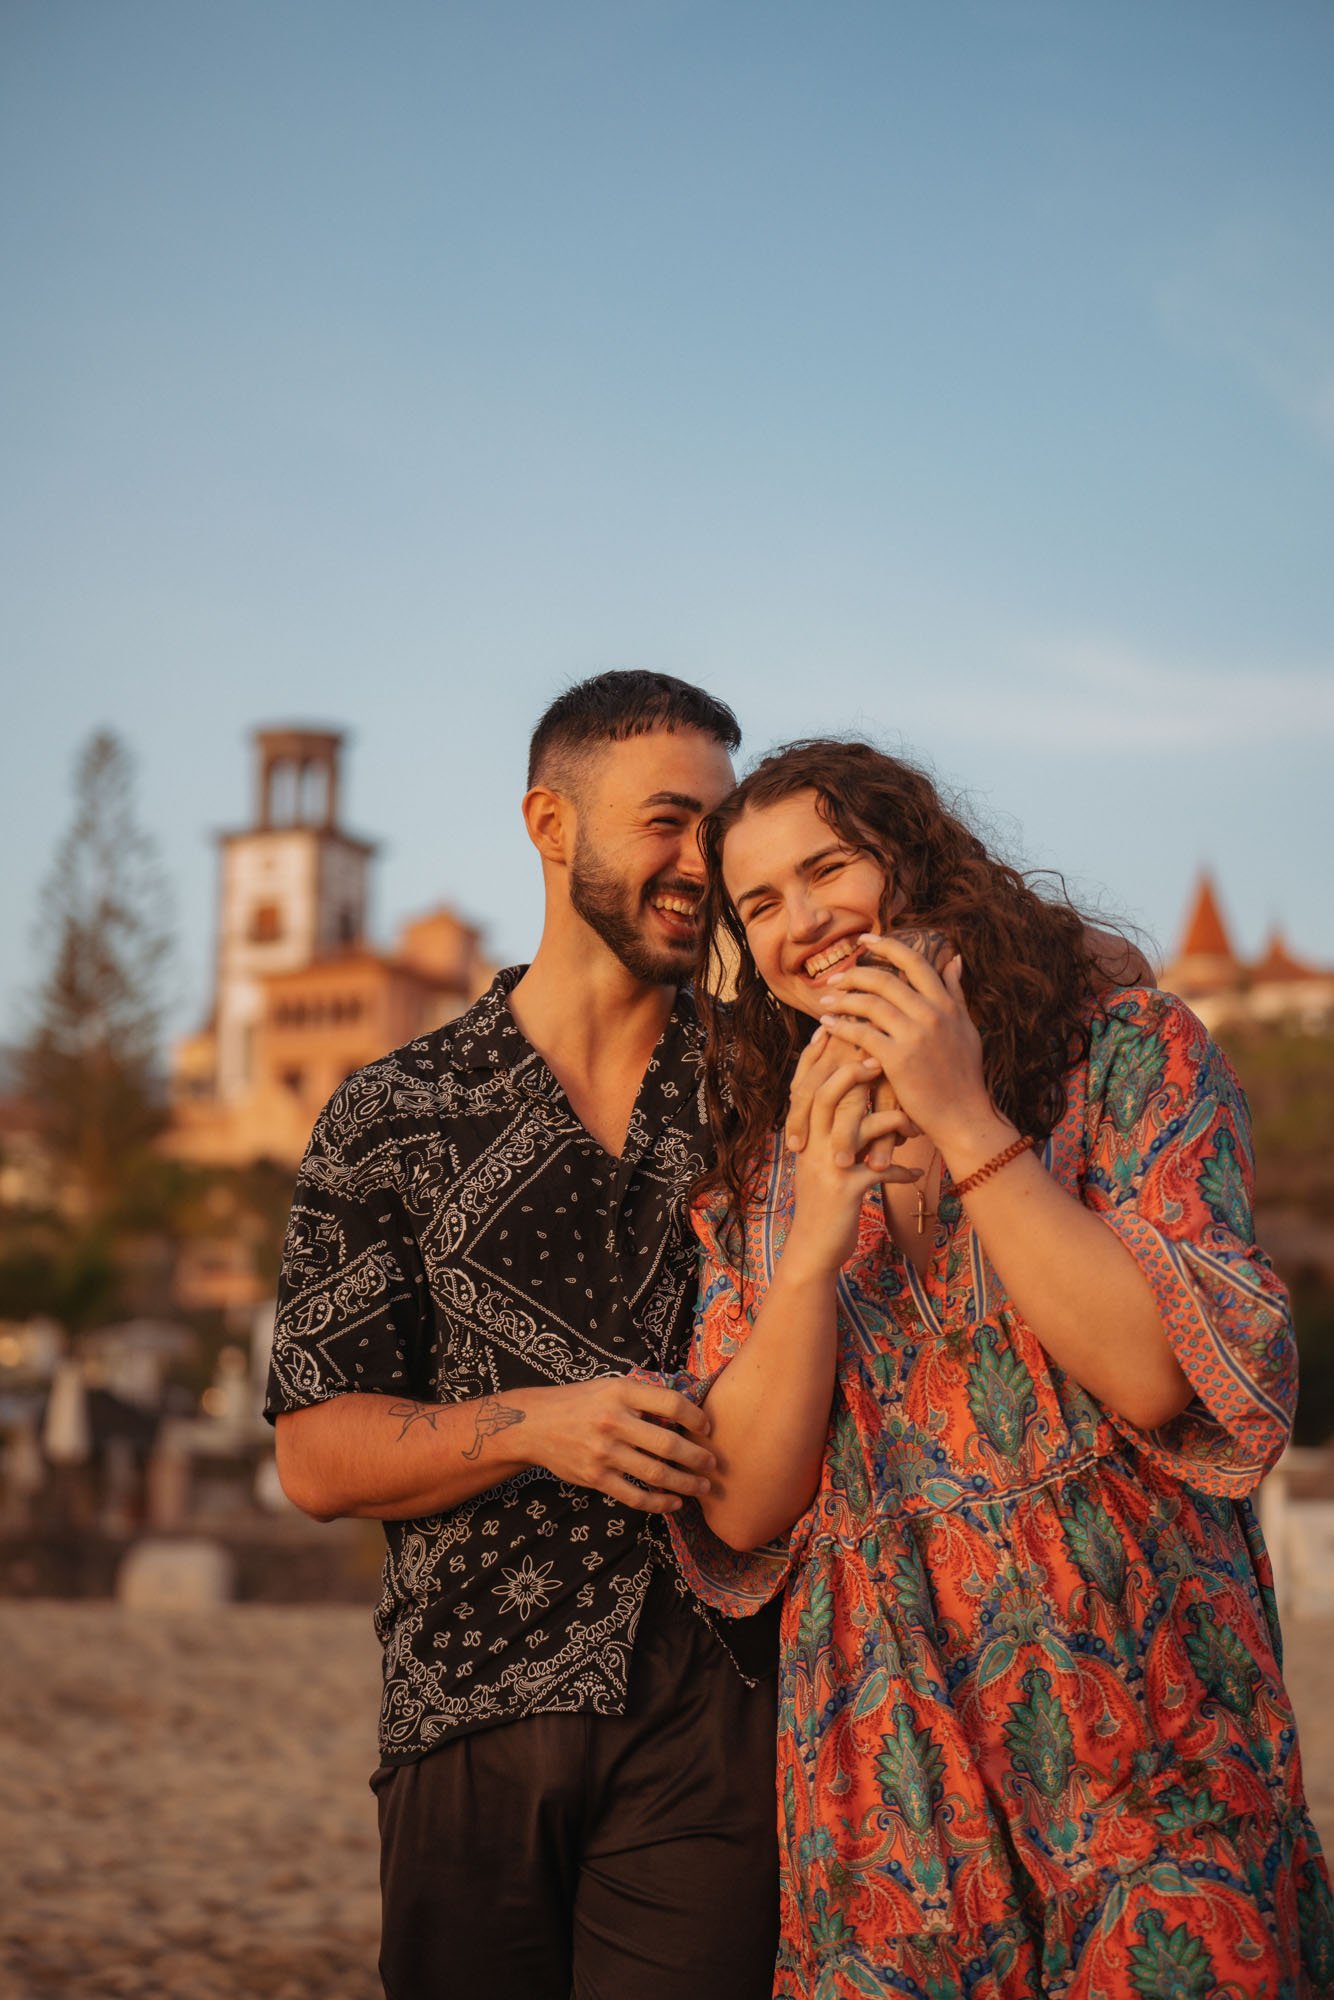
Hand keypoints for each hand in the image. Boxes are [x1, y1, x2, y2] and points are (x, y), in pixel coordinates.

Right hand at [521, 1376, 715, 1513]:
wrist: (534, 1424)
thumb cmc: (580, 1402)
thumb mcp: (610, 1386)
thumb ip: (643, 1396)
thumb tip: (686, 1407)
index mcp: (621, 1392)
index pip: (671, 1403)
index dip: (696, 1417)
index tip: (707, 1428)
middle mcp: (614, 1421)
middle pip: (668, 1444)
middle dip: (698, 1458)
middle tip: (713, 1465)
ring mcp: (604, 1452)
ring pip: (656, 1473)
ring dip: (686, 1484)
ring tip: (702, 1487)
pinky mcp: (595, 1477)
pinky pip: (635, 1496)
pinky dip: (659, 1503)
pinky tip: (674, 1503)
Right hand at [783, 1032, 917, 1275]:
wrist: (813, 1250)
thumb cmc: (826, 1201)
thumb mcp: (823, 1162)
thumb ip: (832, 1131)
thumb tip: (849, 1097)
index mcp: (804, 1134)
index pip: (804, 1084)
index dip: (817, 1054)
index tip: (833, 1026)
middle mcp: (809, 1146)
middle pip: (821, 1094)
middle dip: (848, 1070)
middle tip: (876, 1051)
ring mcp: (824, 1168)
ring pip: (850, 1127)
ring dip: (883, 1116)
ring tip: (908, 1116)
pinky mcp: (844, 1191)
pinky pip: (877, 1171)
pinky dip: (899, 1168)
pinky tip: (916, 1170)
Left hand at [815, 933, 990, 1148]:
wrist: (963, 1115)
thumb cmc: (964, 1074)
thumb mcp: (966, 1027)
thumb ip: (955, 993)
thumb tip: (954, 959)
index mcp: (947, 1004)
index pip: (914, 962)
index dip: (886, 946)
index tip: (864, 940)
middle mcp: (932, 1014)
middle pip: (885, 980)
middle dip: (855, 974)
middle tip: (835, 977)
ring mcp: (915, 1036)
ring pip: (869, 1004)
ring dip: (842, 999)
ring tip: (826, 1000)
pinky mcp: (897, 1059)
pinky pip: (861, 1033)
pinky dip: (840, 1026)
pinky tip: (827, 1024)